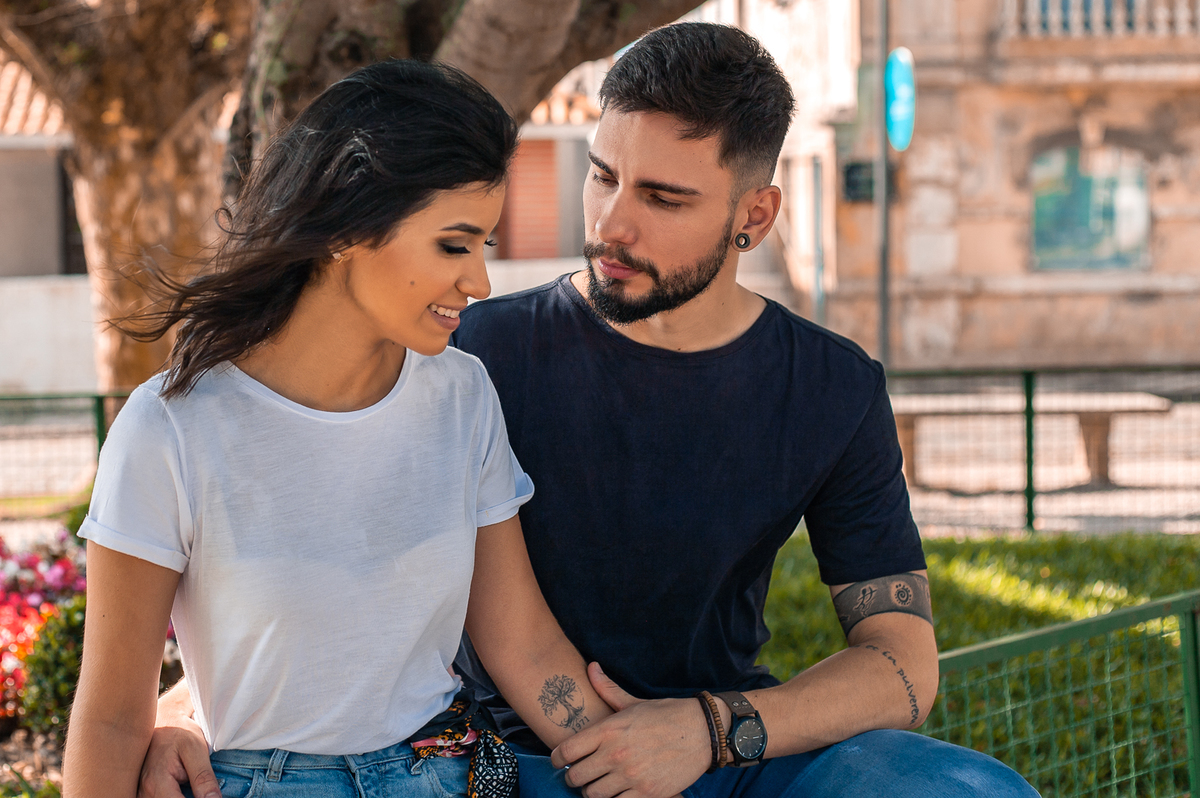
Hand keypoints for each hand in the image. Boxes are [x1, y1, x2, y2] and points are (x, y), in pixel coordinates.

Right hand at [137, 716, 219, 797]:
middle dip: (187, 797)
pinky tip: (183, 787)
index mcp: (156, 783)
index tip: (209, 796)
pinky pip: (158, 797)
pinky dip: (173, 794)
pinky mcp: (142, 791)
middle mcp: (143, 792)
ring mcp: (140, 792)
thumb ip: (203, 777)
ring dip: (180, 795)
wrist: (162, 719)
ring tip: (190, 782)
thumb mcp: (196, 749)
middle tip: (200, 786)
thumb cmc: (178, 731)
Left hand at [548, 663, 709, 797]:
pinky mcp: (647, 794)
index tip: (560, 760)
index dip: (557, 758)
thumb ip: (606, 688)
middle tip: (582, 773)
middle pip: (575, 777)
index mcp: (609, 729)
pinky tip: (619, 790)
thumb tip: (590, 667)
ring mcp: (631, 776)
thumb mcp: (633, 701)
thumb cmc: (666, 714)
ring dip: (593, 790)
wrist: (703, 732)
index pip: (566, 751)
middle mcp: (616, 754)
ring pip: (593, 795)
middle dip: (574, 776)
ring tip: (600, 782)